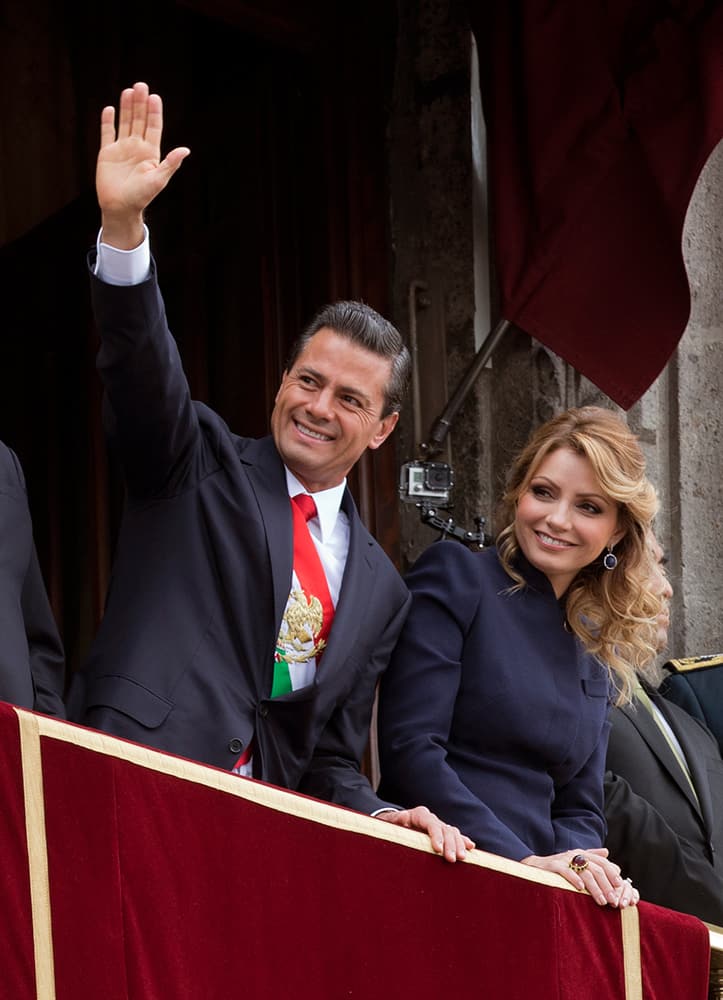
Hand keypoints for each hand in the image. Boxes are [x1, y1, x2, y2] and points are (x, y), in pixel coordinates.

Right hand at [96, 81, 189, 247]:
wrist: (120, 208)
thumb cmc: (142, 197)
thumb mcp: (159, 180)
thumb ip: (170, 164)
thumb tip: (185, 149)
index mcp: (151, 153)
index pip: (153, 127)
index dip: (154, 112)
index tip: (155, 97)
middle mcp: (137, 147)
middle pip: (139, 120)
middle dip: (140, 103)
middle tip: (141, 85)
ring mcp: (122, 149)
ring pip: (125, 122)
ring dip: (127, 107)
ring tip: (129, 91)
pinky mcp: (107, 153)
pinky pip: (107, 133)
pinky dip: (108, 121)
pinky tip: (110, 109)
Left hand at [376, 806, 474, 861]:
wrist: (395, 825)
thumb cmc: (391, 826)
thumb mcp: (390, 822)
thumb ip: (396, 820)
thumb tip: (403, 817)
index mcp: (419, 815)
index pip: (432, 824)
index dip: (437, 836)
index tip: (438, 850)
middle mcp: (431, 819)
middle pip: (445, 829)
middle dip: (450, 844)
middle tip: (452, 860)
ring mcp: (438, 826)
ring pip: (453, 832)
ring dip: (459, 845)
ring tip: (462, 858)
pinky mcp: (442, 834)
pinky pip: (456, 835)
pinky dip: (463, 841)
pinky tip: (471, 847)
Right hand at [521, 848, 639, 907]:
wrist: (535, 866)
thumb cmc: (559, 867)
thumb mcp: (576, 861)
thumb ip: (591, 856)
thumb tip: (607, 852)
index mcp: (583, 854)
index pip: (603, 863)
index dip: (612, 874)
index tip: (620, 886)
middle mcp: (575, 854)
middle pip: (597, 869)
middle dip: (607, 886)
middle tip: (613, 901)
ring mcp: (564, 859)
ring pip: (585, 873)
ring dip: (595, 888)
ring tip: (602, 902)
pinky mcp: (554, 865)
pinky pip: (566, 871)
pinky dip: (575, 879)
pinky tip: (581, 889)